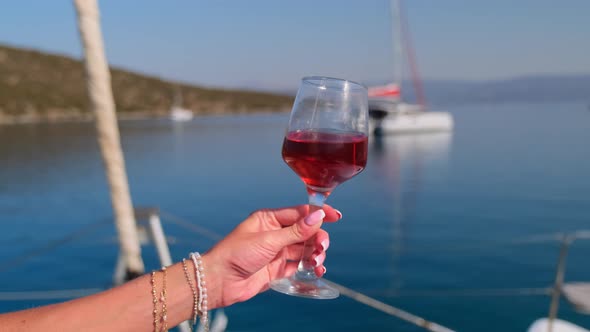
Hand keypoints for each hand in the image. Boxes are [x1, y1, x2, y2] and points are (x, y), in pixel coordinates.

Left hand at [202, 205, 340, 307]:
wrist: (218, 281)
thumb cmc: (236, 254)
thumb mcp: (268, 240)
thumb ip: (295, 231)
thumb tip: (318, 217)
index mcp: (269, 219)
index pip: (299, 213)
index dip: (318, 214)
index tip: (336, 216)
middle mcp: (274, 233)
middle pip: (304, 232)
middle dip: (317, 238)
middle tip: (322, 247)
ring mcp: (276, 251)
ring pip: (303, 249)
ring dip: (314, 254)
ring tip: (317, 262)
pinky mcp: (276, 269)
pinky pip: (298, 265)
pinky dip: (309, 267)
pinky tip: (316, 270)